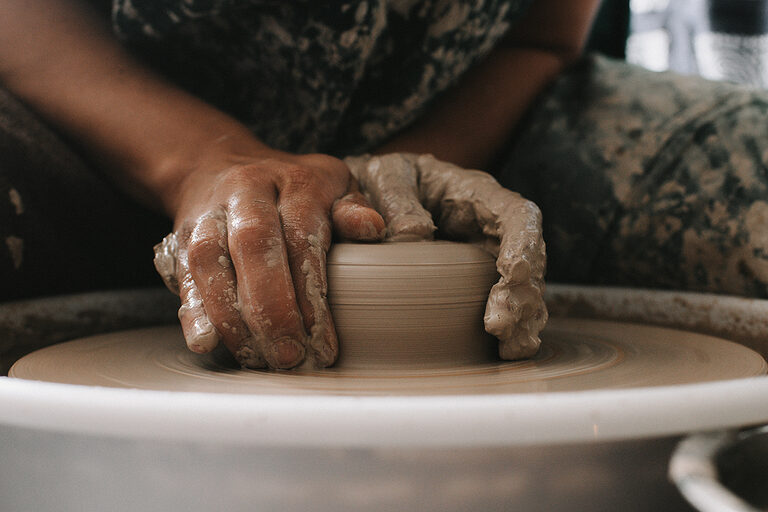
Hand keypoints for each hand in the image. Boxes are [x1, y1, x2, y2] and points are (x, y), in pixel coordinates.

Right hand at [154, 149, 384, 368]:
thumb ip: (351, 209)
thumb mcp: (332, 184)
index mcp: (294, 181)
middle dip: (271, 307)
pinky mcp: (180, 240)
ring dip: (231, 316)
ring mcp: (208, 215)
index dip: (310, 290)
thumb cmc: (292, 188)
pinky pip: (183, 274)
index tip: (323, 340)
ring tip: (256, 358)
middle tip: (289, 356)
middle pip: (253, 244)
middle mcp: (246, 193)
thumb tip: (373, 229)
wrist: (219, 166)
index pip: (300, 233)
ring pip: (210, 261)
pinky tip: (205, 343)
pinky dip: (192, 311)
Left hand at [344, 153, 546, 358]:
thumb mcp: (386, 176)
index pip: (518, 214)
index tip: (513, 275)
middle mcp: (493, 227)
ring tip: (511, 349)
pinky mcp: (478, 284)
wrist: (377, 194)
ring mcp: (489, 257)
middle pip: (529, 259)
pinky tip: (506, 353)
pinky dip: (511, 329)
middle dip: (523, 294)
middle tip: (501, 327)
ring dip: (523, 319)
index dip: (525, 244)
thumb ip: (397, 200)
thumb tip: (415, 237)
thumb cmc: (386, 181)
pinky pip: (505, 306)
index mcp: (478, 194)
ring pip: (524, 288)